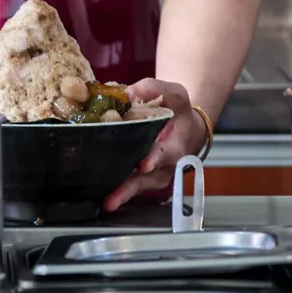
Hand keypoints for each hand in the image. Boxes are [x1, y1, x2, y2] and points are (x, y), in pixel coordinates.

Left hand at [102, 78, 207, 211]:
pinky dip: (119, 193)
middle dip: (130, 188)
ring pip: (138, 188)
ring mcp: (155, 176)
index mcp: (176, 144)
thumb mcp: (174, 94)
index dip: (155, 158)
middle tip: (113, 197)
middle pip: (147, 179)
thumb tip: (127, 93)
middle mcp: (166, 165)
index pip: (166, 153)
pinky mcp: (144, 180)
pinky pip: (132, 188)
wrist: (188, 128)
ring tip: (106, 203)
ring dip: (122, 195)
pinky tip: (102, 198)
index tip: (144, 164)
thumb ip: (153, 90)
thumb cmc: (179, 111)